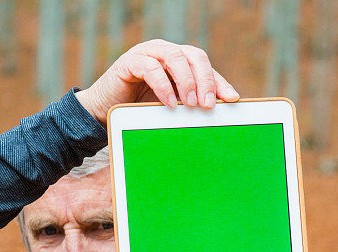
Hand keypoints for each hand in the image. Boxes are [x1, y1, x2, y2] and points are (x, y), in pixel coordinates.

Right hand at [75, 39, 239, 125]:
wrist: (104, 110)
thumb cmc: (139, 106)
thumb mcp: (171, 105)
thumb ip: (189, 103)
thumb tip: (218, 112)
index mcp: (178, 60)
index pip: (204, 66)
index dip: (219, 82)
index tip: (232, 99)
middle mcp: (165, 52)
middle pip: (194, 55)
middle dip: (205, 80)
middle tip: (209, 104)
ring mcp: (147, 53)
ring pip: (174, 57)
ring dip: (186, 81)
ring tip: (191, 103)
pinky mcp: (129, 62)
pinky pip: (150, 67)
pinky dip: (163, 85)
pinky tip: (170, 102)